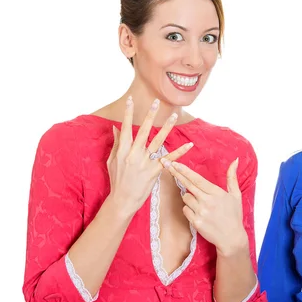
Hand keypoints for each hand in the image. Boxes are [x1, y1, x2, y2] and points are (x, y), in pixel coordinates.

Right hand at [106, 96, 192, 216]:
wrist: (122, 200)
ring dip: (167, 127)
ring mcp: (145, 163)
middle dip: (150, 115)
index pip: (126, 128)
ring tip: (173, 115)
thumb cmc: (116, 180)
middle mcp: (134, 154)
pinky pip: (169, 159)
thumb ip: (116, 143)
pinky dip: (180, 152)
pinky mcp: (155, 171)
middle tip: (156, 102)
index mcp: (122, 151)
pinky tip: (189, 145)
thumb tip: (116, 127)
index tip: (131, 100)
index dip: (128, 114)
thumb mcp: (112, 161)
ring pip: (158, 141)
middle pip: (144, 131)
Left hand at [160, 157, 247, 255]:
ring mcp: (200, 212)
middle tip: (167, 164)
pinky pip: (185, 210)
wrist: (231, 238)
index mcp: (216, 193)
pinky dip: (188, 209)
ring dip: (189, 197)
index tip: (175, 163)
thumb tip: (235, 160)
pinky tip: (198, 212)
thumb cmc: (234, 215)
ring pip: (185, 198)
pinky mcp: (195, 222)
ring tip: (200, 203)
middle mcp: (207, 201)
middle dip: (176, 173)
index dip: (184, 170)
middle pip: (187, 184)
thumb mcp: (236, 195)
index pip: (197, 179)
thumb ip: (232, 177)